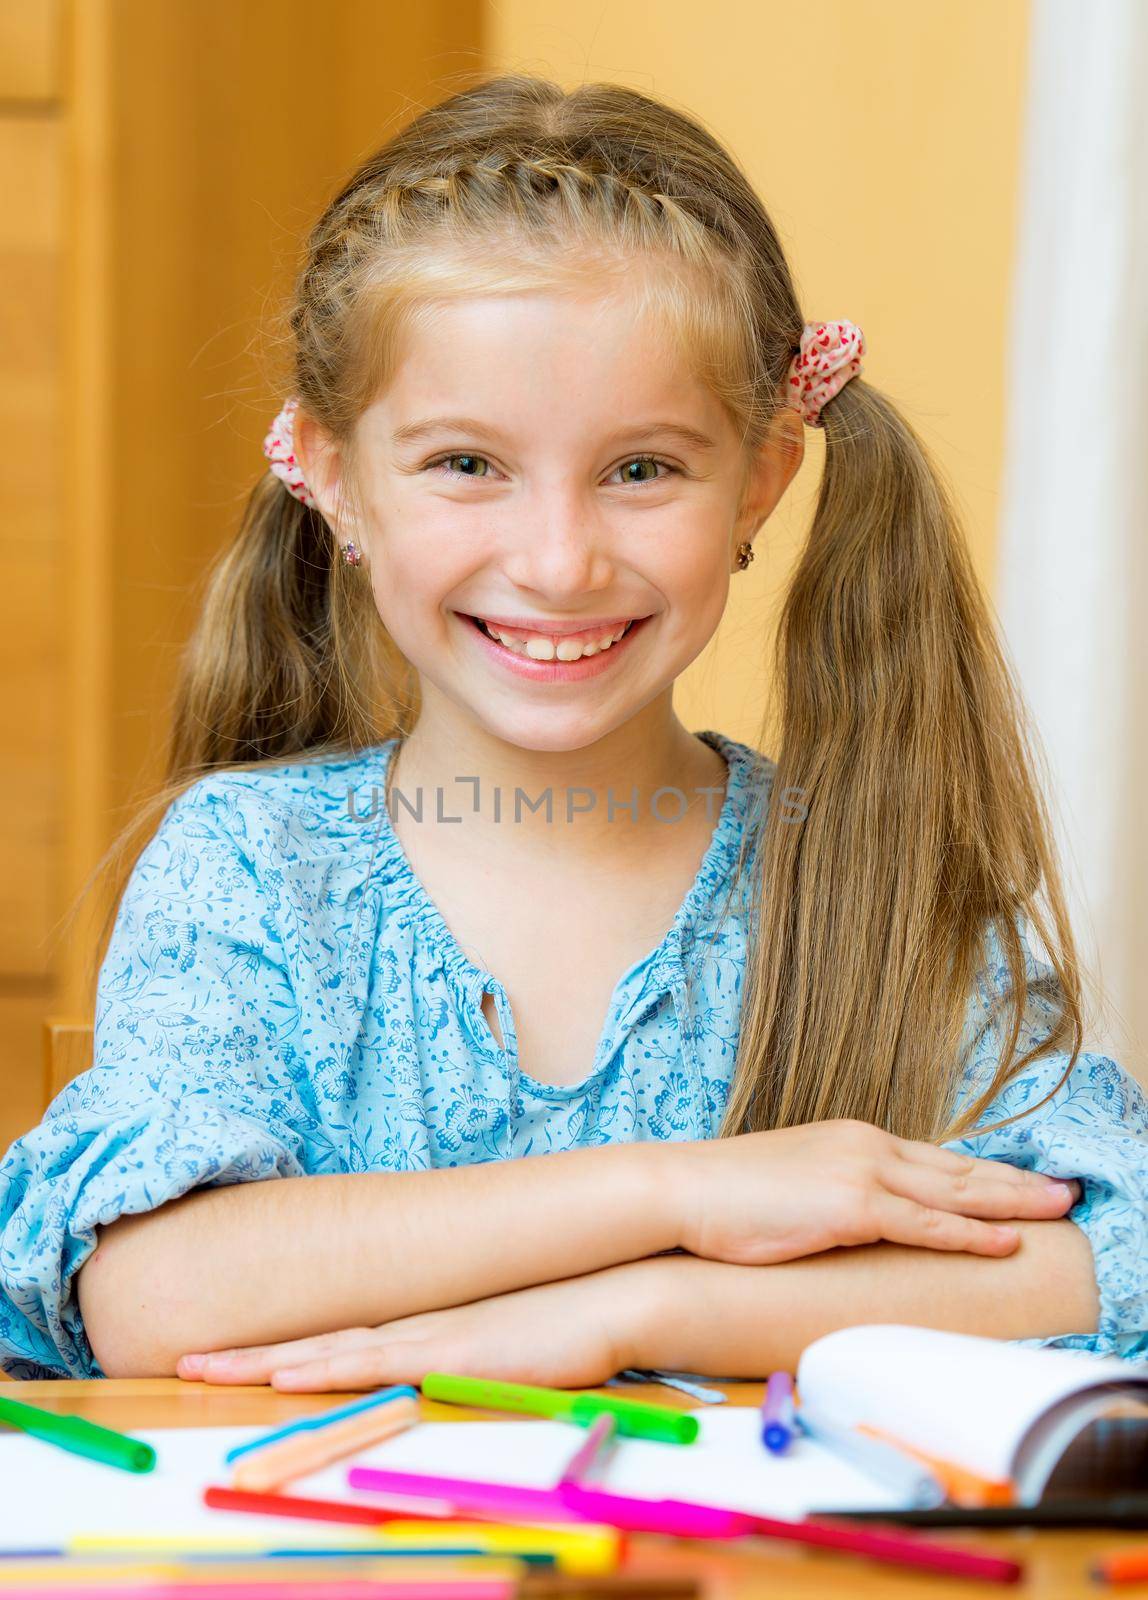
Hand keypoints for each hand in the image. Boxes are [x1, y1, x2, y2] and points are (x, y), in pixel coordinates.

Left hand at [175, 1264, 652, 1391]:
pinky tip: (287, 1373)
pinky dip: (325, 1368)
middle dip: (247, 1355)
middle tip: (184, 1360)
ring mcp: (427, 1338)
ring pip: (328, 1350)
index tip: (224, 1357)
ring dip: (266, 1362)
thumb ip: (462, 1360)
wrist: (613, 1297)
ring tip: (206, 1368)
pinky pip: (374, 1363)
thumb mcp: (500, 1349)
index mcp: (419, 1330)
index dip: (275, 1351)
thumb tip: (434, 1373)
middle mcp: (412, 1329)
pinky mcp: (448, 1354)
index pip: (333, 1340)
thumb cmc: (563, 1326)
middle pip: (314, 1343)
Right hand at [673, 1120, 1080, 1264]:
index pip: (933, 1157)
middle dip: (1015, 1181)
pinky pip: (926, 1223)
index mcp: (853, 1138)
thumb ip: (833, 1189)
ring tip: (1056, 1208)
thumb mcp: (793, 1181)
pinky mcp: (853, 1206)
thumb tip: (854, 1214)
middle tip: (1064, 1190)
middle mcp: (866, 1145)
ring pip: (955, 1190)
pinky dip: (971, 1232)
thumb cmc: (726, 1195)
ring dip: (1012, 1201)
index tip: (1019, 1180)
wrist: (682, 1189)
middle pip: (957, 1167)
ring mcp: (862, 1172)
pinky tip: (1006, 1240)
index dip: (982, 1172)